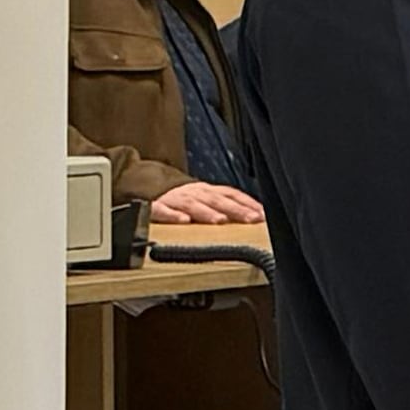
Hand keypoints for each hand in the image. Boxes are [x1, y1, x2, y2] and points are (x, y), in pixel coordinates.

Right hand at [148, 182, 268, 227]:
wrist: (145, 189)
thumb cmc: (182, 200)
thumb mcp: (205, 200)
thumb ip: (227, 207)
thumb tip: (255, 219)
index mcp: (208, 191)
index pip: (232, 195)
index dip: (248, 204)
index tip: (263, 215)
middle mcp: (194, 193)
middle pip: (217, 200)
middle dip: (235, 210)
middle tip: (250, 219)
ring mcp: (175, 199)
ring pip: (193, 204)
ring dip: (207, 212)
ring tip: (219, 220)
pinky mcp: (155, 207)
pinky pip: (163, 210)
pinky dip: (173, 215)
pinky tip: (183, 220)